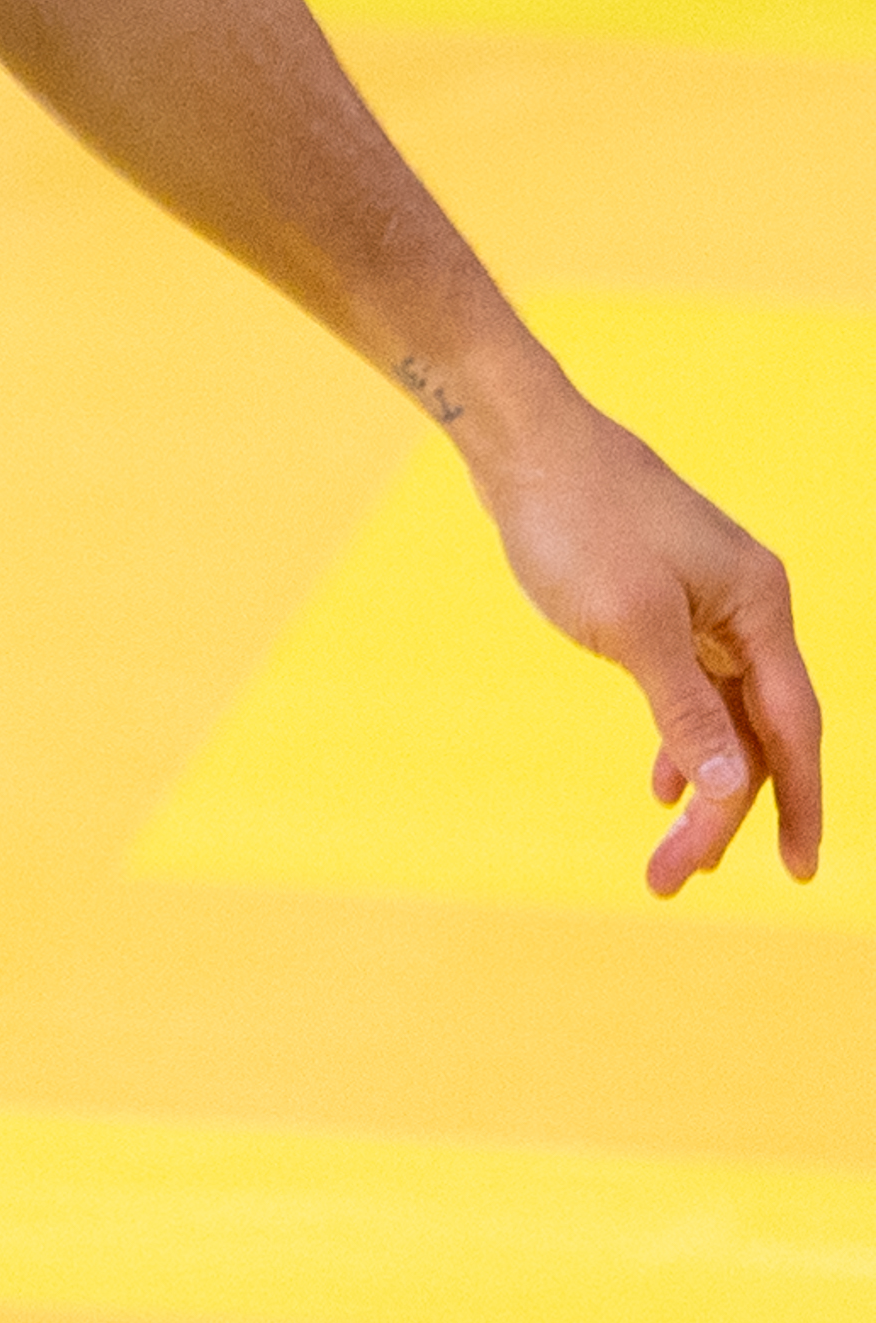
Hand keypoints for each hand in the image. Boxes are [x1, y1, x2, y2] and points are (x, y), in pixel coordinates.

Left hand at [468, 386, 822, 897]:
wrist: (524, 443)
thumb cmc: (577, 524)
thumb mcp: (631, 628)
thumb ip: (685, 710)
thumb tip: (731, 785)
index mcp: (757, 608)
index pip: (793, 727)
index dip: (798, 803)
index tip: (796, 874)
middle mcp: (748, 606)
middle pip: (757, 729)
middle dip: (725, 810)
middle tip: (673, 879)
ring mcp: (708, 602)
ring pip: (724, 714)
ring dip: (701, 783)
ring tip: (673, 853)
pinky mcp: (666, 599)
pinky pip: (694, 687)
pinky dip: (680, 737)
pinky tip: (661, 782)